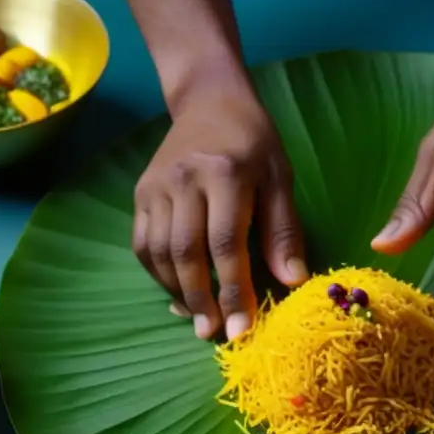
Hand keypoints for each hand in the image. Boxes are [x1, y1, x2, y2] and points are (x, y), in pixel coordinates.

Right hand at [133, 74, 307, 339]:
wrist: (208, 100)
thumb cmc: (254, 141)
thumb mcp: (280, 177)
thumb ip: (283, 230)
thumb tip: (292, 281)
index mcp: (225, 173)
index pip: (226, 242)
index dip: (233, 289)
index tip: (241, 327)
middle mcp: (183, 180)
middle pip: (186, 252)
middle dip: (201, 299)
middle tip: (214, 334)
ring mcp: (156, 186)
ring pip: (159, 252)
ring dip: (177, 292)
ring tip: (198, 320)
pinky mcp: (141, 193)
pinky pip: (143, 244)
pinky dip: (158, 274)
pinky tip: (178, 293)